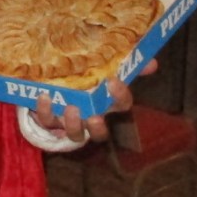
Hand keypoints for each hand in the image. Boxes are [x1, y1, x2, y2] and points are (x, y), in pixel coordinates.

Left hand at [33, 67, 147, 143]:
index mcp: (106, 103)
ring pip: (75, 134)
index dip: (120, 96)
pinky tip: (45, 96)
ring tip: (71, 108)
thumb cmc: (84, 74)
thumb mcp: (104, 65)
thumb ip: (126, 62)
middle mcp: (90, 117)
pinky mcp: (49, 119)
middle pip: (100, 133)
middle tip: (93, 116)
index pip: (122, 105)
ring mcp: (69, 121)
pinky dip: (46, 111)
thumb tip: (152, 61)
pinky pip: (47, 121)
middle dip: (97, 127)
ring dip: (73, 124)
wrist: (52, 80)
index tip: (113, 81)